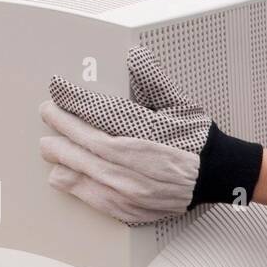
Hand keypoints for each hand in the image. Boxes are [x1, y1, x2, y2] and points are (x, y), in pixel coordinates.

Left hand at [39, 45, 214, 223]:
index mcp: (147, 134)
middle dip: (61, 128)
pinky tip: (64, 177)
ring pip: (85, 173)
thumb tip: (135, 58)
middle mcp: (136, 165)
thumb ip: (154, 82)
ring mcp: (133, 190)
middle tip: (48, 116)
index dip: (72, 100)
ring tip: (49, 149)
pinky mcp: (133, 208)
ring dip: (62, 159)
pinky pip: (96, 199)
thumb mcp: (180, 106)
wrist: (218, 176)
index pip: (98, 114)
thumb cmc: (199, 143)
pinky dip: (77, 186)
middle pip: (85, 144)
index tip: (57, 91)